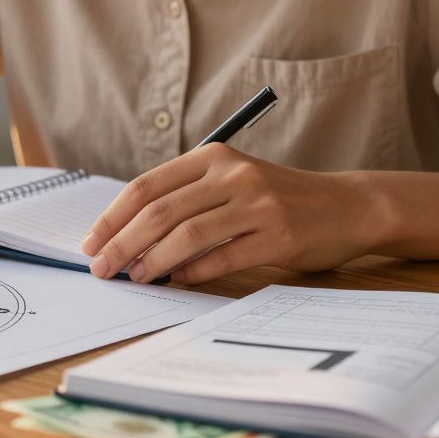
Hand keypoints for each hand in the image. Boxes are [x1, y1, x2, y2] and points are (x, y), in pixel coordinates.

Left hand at [81, 143, 377, 284]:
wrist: (348, 206)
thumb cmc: (276, 198)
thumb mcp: (230, 181)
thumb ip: (185, 197)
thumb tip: (124, 236)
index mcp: (213, 157)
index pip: (146, 186)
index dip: (113, 217)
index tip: (90, 242)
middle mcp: (233, 175)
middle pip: (160, 212)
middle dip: (122, 243)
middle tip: (102, 268)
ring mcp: (258, 204)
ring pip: (187, 235)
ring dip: (153, 261)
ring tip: (135, 277)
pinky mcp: (279, 235)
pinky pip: (223, 257)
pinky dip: (194, 272)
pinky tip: (177, 280)